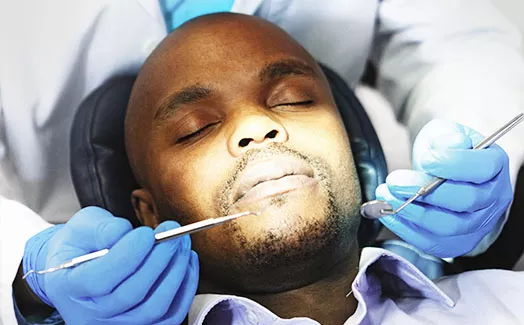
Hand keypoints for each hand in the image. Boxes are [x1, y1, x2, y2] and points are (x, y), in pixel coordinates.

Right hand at [23, 207, 198, 323]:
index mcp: (68, 287)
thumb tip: (124, 232)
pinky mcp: (141, 324)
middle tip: (172, 232)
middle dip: (158, 259)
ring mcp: (117, 323)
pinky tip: (186, 261)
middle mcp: (91, 313)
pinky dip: (185, 287)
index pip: (100, 280)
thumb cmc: (81, 245)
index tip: (146, 233)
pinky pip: (171, 314)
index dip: (127, 255)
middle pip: (132, 294)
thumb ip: (101, 228)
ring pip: (155, 307)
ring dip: (176, 272)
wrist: (80, 268)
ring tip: (181, 243)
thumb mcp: (82, 227)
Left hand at [375, 119, 512, 257]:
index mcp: (495, 165)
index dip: (453, 164)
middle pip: (465, 200)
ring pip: (449, 226)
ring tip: (387, 196)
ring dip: (412, 212)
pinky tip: (387, 214)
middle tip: (394, 181)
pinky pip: (432, 242)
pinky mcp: (458, 242)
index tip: (427, 159)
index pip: (482, 168)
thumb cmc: (445, 151)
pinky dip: (405, 229)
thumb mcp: (445, 133)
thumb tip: (448, 145)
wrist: (442, 173)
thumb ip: (447, 136)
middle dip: (424, 191)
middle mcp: (493, 198)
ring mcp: (478, 224)